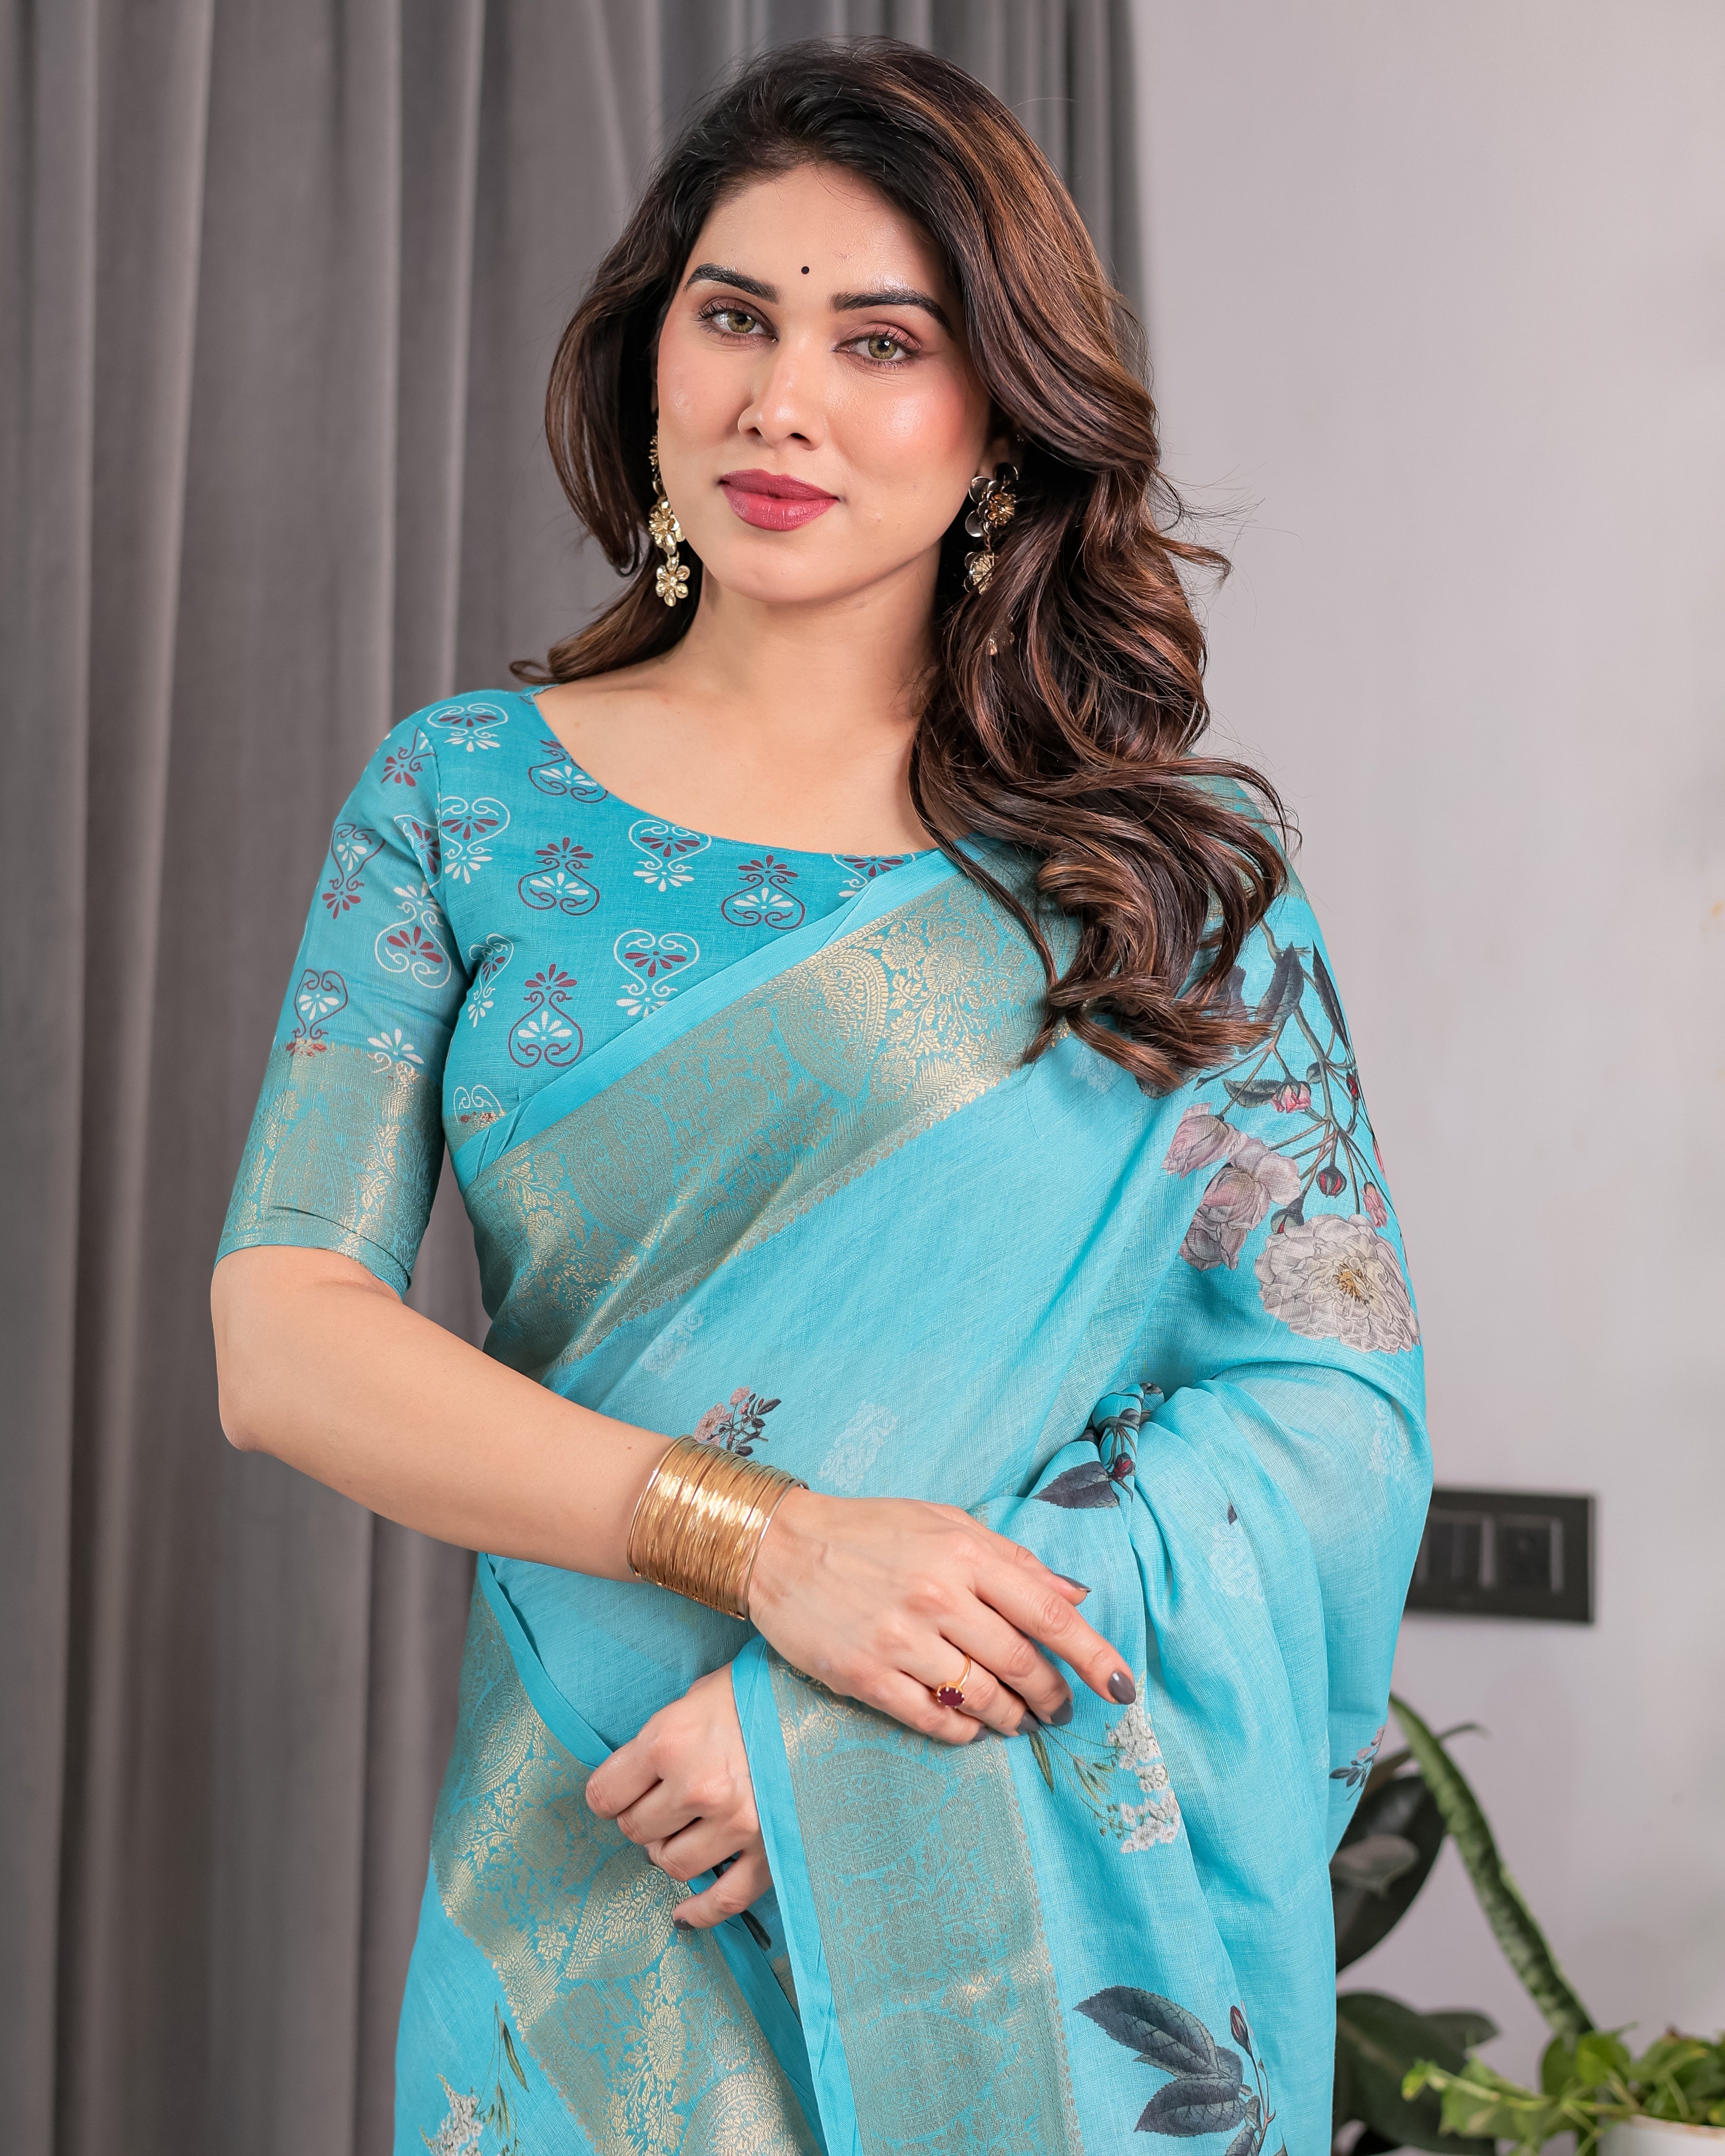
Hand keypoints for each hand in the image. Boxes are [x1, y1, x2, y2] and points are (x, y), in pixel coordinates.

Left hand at [584, 1666, 767, 1929]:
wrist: (831, 1701)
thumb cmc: (760, 1692)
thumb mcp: (700, 1695)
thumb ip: (665, 1737)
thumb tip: (636, 1775)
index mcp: (670, 1741)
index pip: (605, 1794)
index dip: (609, 1794)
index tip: (618, 1794)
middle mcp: (698, 1786)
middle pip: (636, 1830)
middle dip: (642, 1819)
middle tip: (659, 1804)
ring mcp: (736, 1823)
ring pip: (673, 1864)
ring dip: (670, 1851)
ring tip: (685, 1830)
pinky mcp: (769, 1849)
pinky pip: (723, 1900)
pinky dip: (699, 1912)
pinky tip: (684, 1914)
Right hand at [747, 1490, 1133, 1743]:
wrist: (779, 1547)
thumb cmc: (869, 1531)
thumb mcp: (944, 1522)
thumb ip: (1012, 1559)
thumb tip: (1076, 1594)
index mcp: (964, 1552)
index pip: (1049, 1613)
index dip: (1094, 1656)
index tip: (1122, 1687)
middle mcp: (938, 1596)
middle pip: (1021, 1663)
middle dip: (1052, 1695)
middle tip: (1060, 1709)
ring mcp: (901, 1639)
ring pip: (983, 1698)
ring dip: (1012, 1719)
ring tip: (1020, 1722)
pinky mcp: (866, 1676)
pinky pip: (933, 1720)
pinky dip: (963, 1732)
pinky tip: (971, 1729)